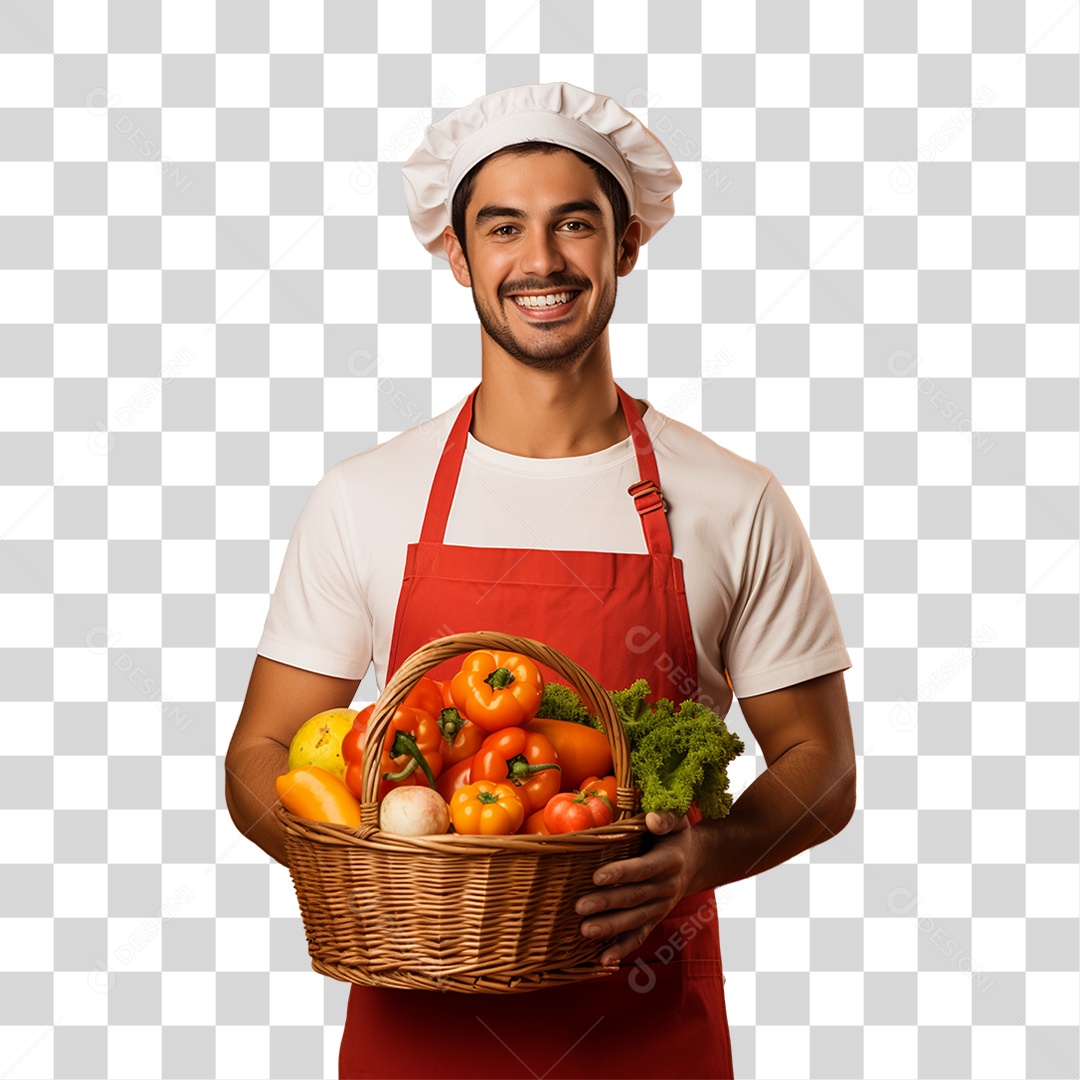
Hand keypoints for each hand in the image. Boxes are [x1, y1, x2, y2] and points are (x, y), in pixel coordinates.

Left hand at [574, 810, 697, 967]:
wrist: (696, 862)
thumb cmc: (676, 835)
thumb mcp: (678, 820)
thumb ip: (666, 817)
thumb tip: (651, 820)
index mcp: (670, 861)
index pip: (643, 868)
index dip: (621, 873)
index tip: (596, 876)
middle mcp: (667, 887)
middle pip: (634, 897)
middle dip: (606, 903)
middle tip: (579, 906)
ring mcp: (661, 906)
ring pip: (634, 920)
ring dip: (610, 927)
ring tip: (585, 931)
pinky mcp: (655, 919)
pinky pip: (639, 935)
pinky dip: (622, 949)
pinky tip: (603, 961)